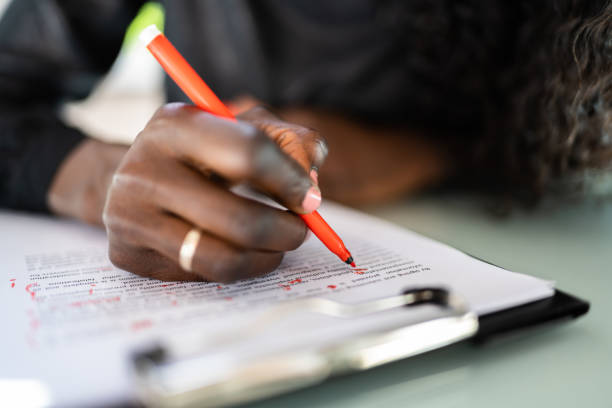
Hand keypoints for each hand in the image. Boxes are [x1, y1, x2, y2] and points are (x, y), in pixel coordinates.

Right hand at [101, 104, 326, 281]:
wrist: (125, 175)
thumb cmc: (198, 151)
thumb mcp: (240, 127)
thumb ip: (288, 139)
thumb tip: (311, 180)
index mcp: (175, 126)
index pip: (248, 153)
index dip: (291, 180)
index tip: (309, 198)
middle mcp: (144, 170)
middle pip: (241, 220)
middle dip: (288, 232)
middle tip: (300, 230)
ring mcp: (130, 217)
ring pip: (224, 259)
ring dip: (267, 258)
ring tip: (277, 245)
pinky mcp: (130, 255)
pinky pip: (202, 276)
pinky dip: (237, 268)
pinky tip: (239, 249)